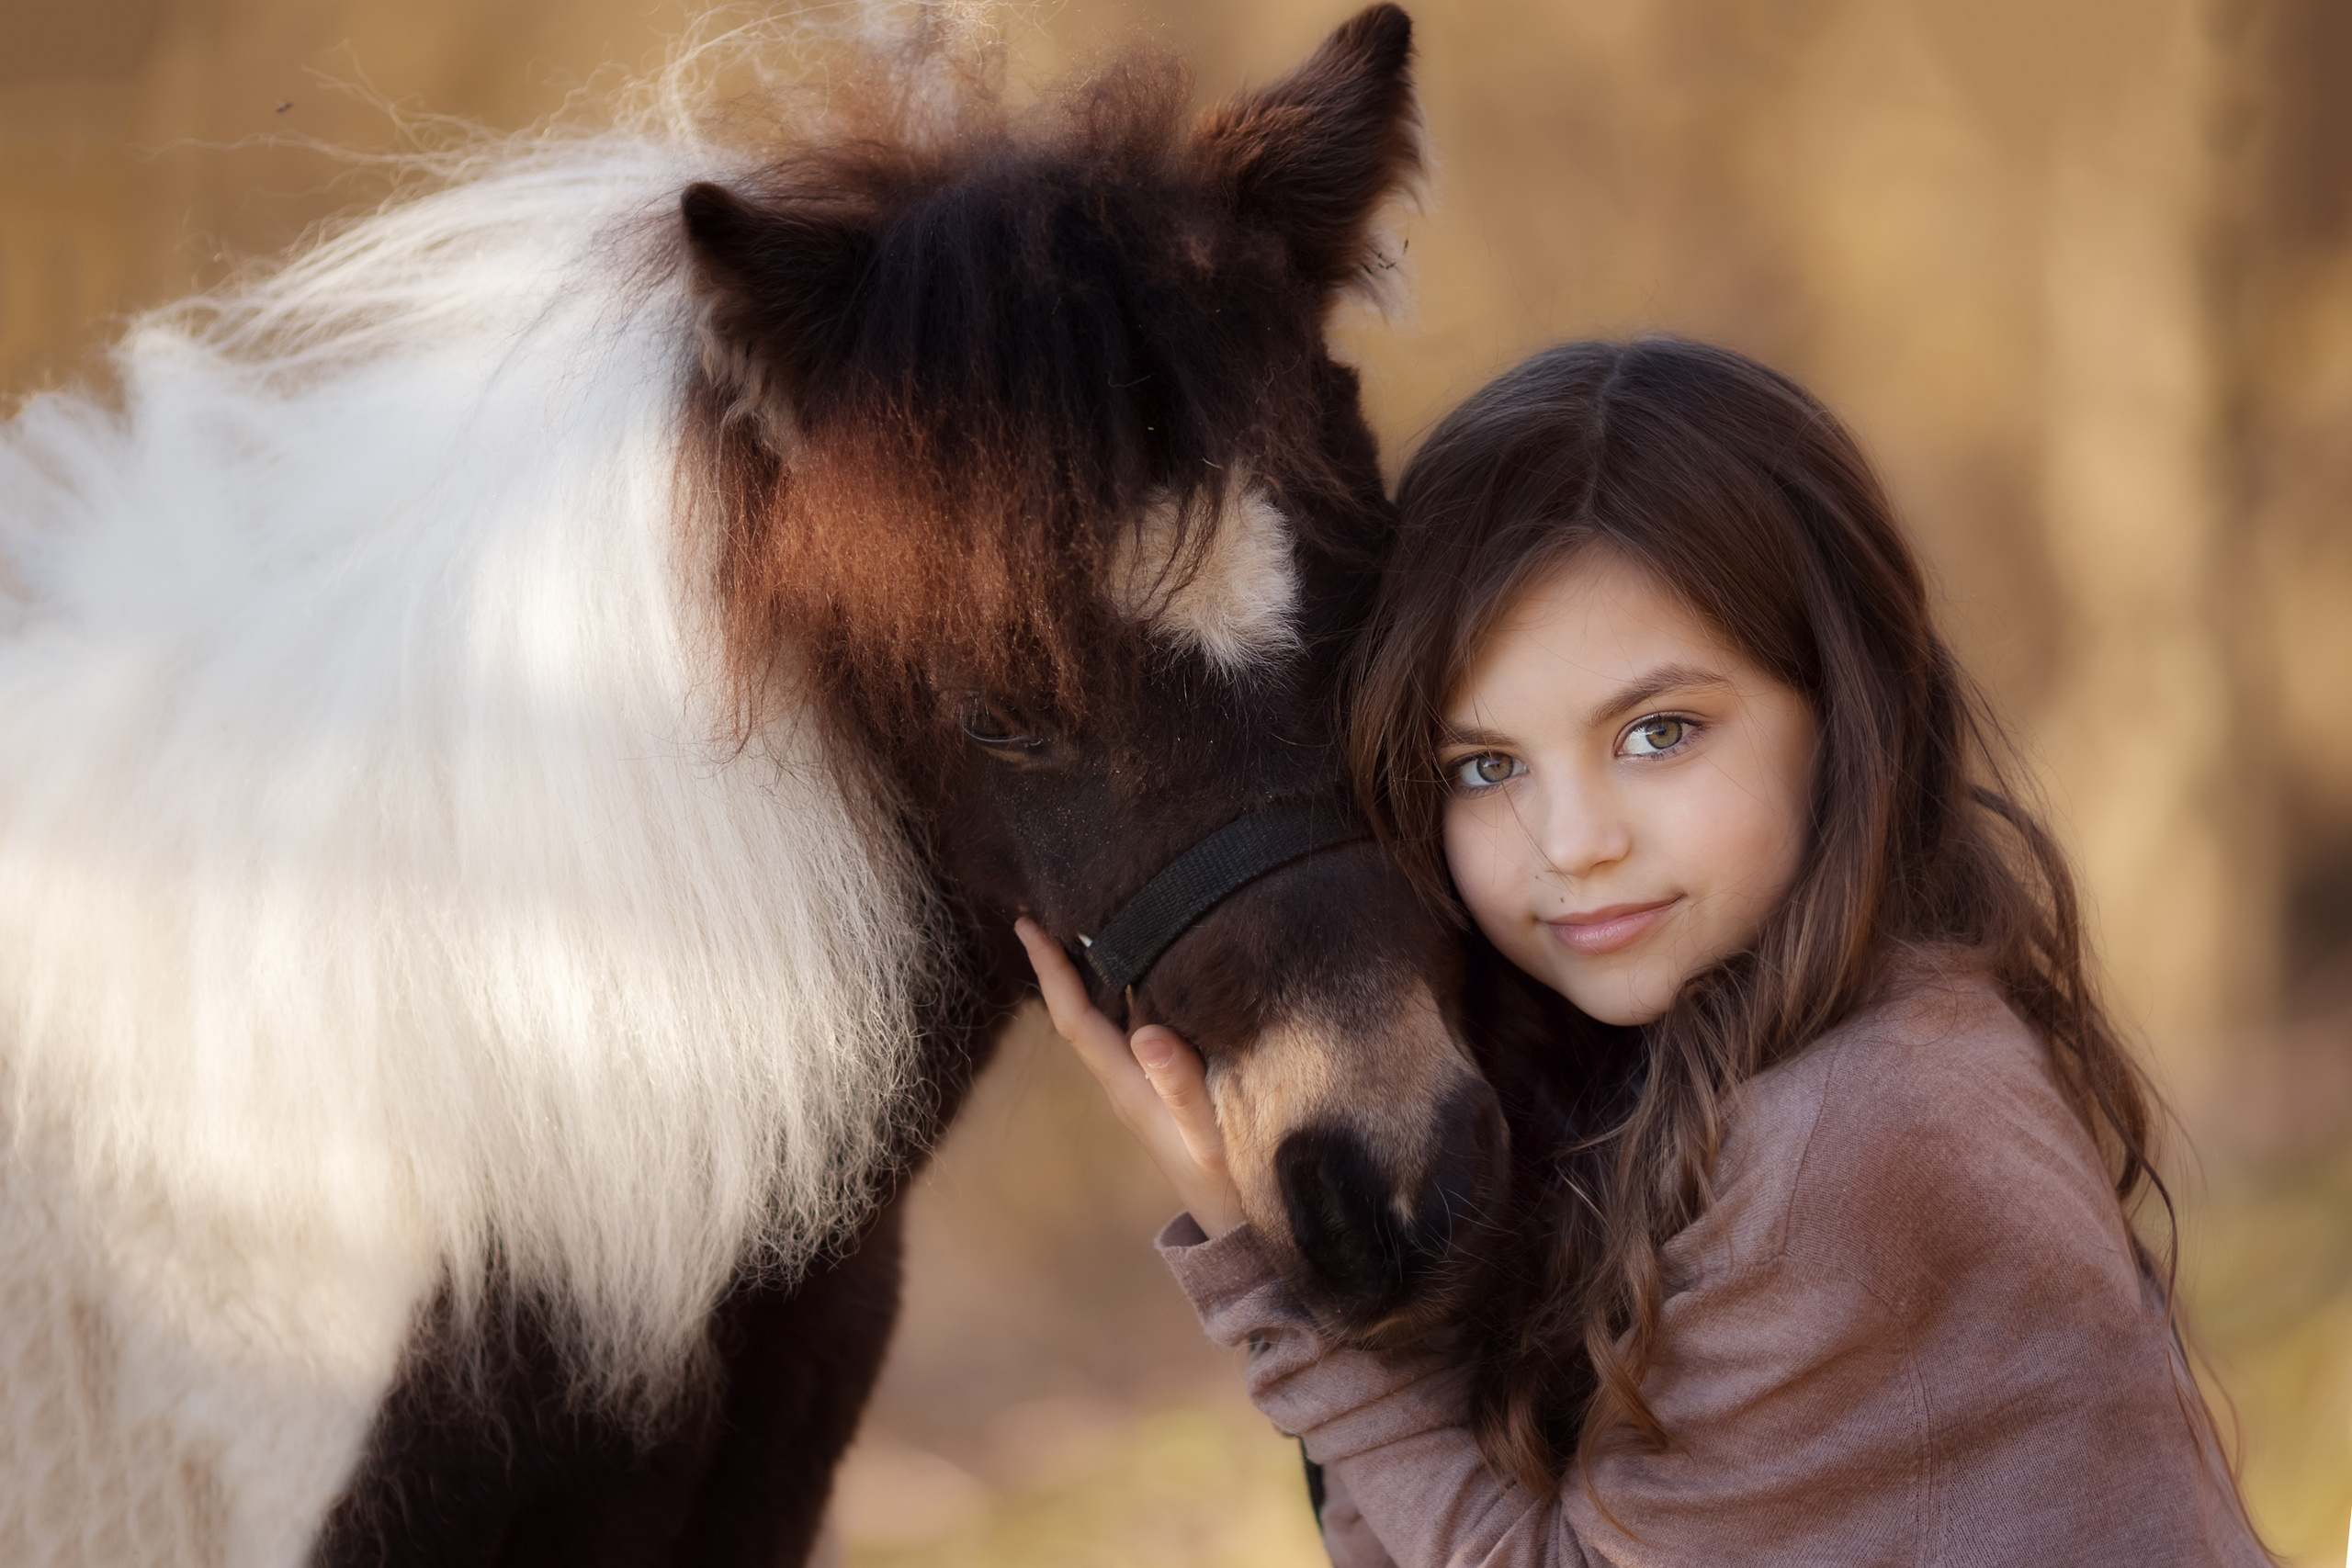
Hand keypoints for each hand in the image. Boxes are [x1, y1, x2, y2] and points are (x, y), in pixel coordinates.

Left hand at [1015, 918, 1242, 1237]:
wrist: (1243, 1239)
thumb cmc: (1230, 1187)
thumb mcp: (1211, 1138)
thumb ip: (1180, 1087)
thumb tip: (1142, 1032)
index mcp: (1127, 1088)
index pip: (1075, 1019)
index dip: (1051, 970)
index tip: (1028, 923)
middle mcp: (1126, 1085)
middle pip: (1081, 1011)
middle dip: (1064, 960)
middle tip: (1051, 903)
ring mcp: (1143, 1091)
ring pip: (1107, 1020)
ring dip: (1094, 975)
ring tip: (1088, 923)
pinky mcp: (1164, 1094)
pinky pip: (1134, 1032)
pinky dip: (1128, 996)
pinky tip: (1145, 973)